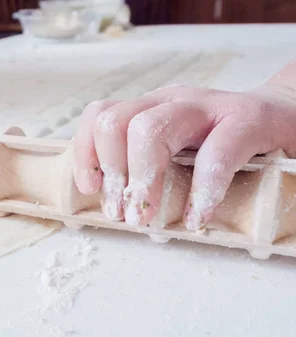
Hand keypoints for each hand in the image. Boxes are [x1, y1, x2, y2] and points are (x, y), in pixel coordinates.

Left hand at [73, 84, 295, 229]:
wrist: (287, 116)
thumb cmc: (224, 142)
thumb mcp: (177, 146)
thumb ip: (146, 162)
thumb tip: (113, 202)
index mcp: (150, 108)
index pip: (99, 116)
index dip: (86, 153)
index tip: (92, 188)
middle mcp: (171, 101)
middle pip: (115, 123)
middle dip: (113, 173)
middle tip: (121, 213)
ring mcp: (207, 107)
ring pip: (151, 130)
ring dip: (143, 180)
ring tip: (146, 217)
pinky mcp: (246, 120)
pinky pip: (216, 153)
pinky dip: (203, 191)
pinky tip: (198, 217)